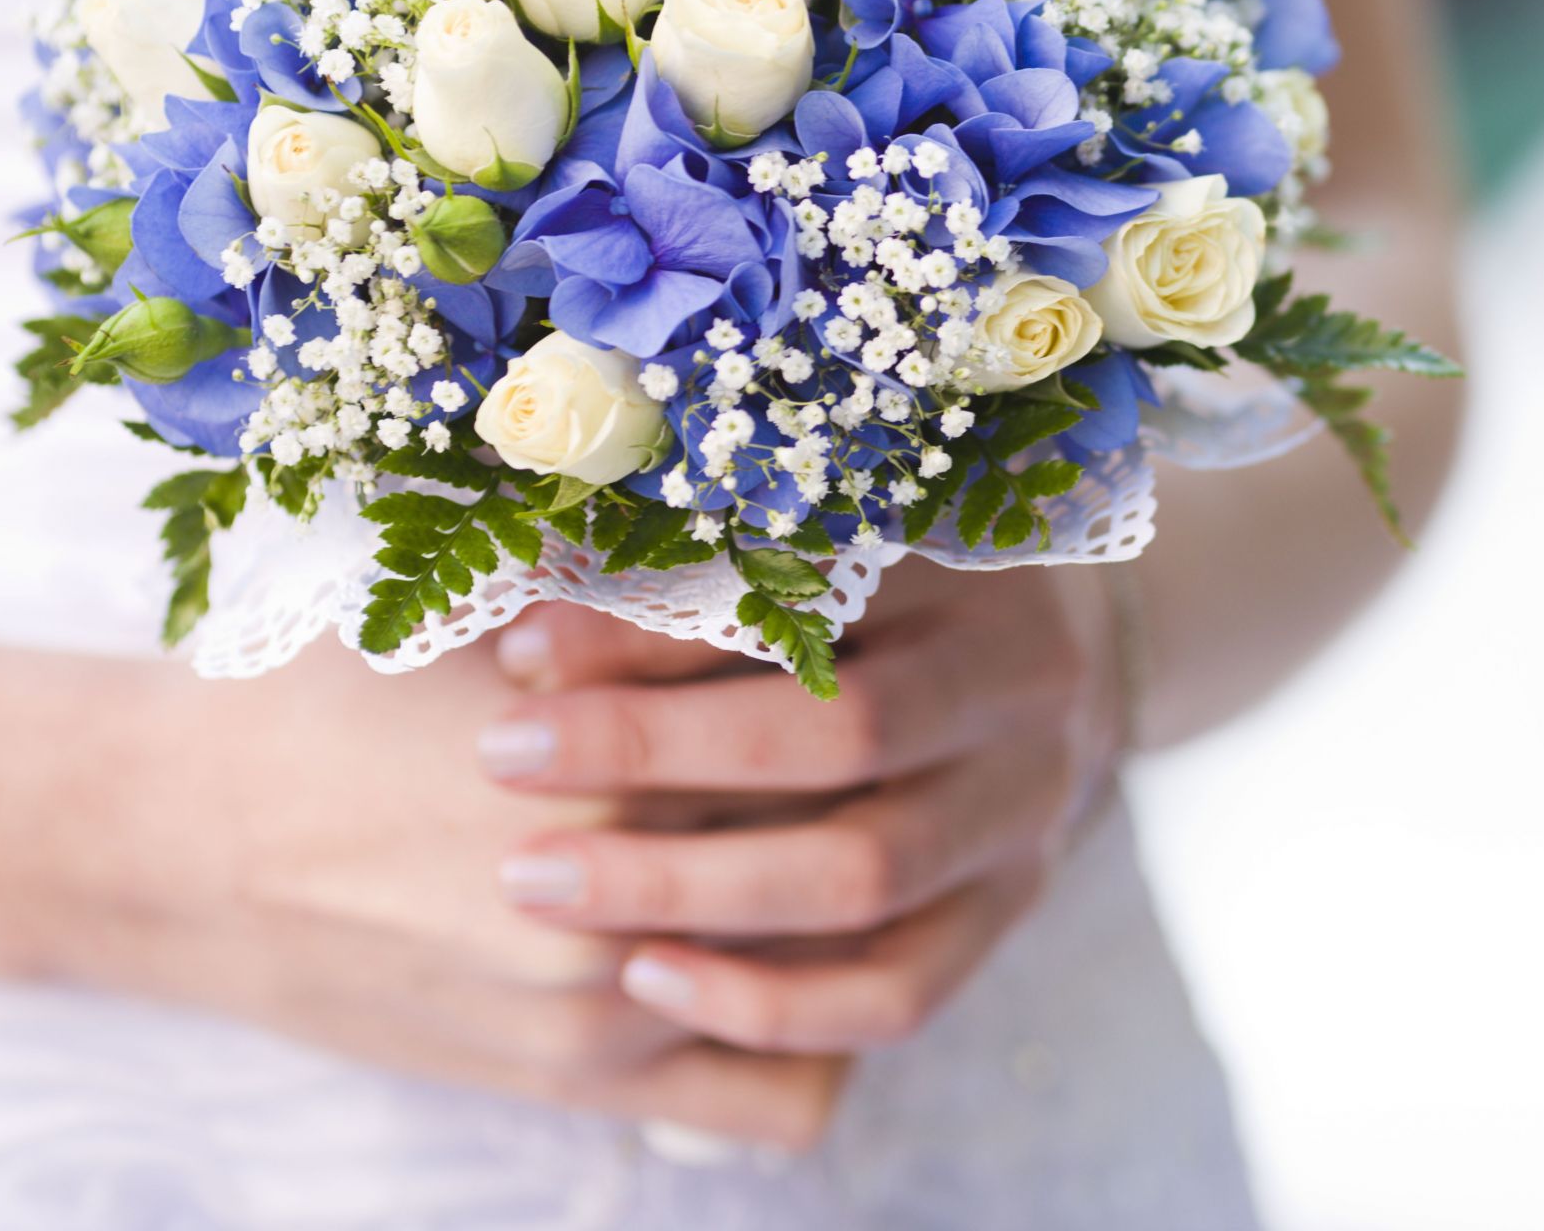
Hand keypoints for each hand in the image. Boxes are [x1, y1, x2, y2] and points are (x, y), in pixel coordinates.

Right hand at [0, 637, 845, 1146]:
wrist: (193, 844)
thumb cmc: (340, 703)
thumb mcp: (490, 608)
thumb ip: (646, 590)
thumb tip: (774, 532)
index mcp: (618, 766)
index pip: (829, 728)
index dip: (860, 678)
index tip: (873, 645)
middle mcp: (631, 905)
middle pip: (847, 845)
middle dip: (881, 791)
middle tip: (886, 737)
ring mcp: (619, 1015)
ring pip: (843, 971)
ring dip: (869, 907)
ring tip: (859, 829)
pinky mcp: (598, 1088)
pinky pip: (791, 1095)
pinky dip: (819, 1034)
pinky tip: (800, 957)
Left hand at [478, 560, 1123, 1054]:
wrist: (1039, 662)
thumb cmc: (877, 584)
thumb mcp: (809, 540)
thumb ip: (692, 562)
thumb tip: (528, 615)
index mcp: (972, 567)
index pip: (812, 594)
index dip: (659, 628)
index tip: (519, 651)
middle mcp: (1020, 690)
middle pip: (844, 735)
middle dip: (657, 752)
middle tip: (504, 764)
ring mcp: (1025, 812)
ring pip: (865, 876)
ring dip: (688, 887)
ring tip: (539, 881)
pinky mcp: (1006, 910)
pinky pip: (897, 991)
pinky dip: (769, 1003)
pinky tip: (648, 980)